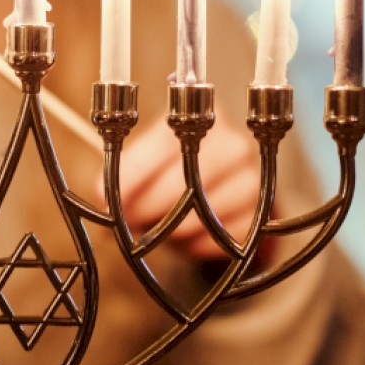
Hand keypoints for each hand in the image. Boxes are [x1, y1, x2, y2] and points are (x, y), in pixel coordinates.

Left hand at [114, 117, 261, 260]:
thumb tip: (102, 199)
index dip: (131, 178)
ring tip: (161, 227)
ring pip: (202, 215)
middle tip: (130, 221)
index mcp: (197, 120)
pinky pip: (222, 239)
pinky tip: (187, 236)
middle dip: (147, 209)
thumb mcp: (150, 158)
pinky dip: (197, 245)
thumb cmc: (177, 166)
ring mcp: (251, 176)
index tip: (110, 202)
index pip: (160, 147)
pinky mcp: (262, 210)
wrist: (226, 181)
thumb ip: (125, 174)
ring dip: (173, 231)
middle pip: (182, 183)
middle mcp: (231, 142)